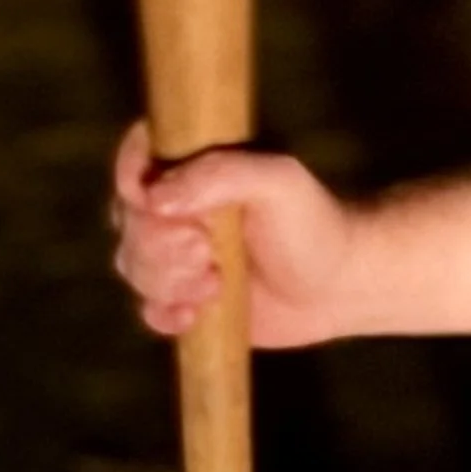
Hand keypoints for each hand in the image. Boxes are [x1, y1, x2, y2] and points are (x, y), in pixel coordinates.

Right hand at [110, 120, 361, 347]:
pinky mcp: (186, 295)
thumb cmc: (316, 222)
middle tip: (205, 251)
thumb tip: (155, 197)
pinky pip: (147, 307)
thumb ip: (221, 174)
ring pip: (132, 265)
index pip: (137, 157)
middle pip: (128, 221)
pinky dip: (164, 313)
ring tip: (215, 282)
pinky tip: (196, 315)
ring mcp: (181, 253)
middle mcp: (182, 207)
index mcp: (200, 168)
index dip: (131, 177)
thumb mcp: (279, 182)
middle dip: (159, 244)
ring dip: (166, 280)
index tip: (154, 200)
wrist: (343, 284)